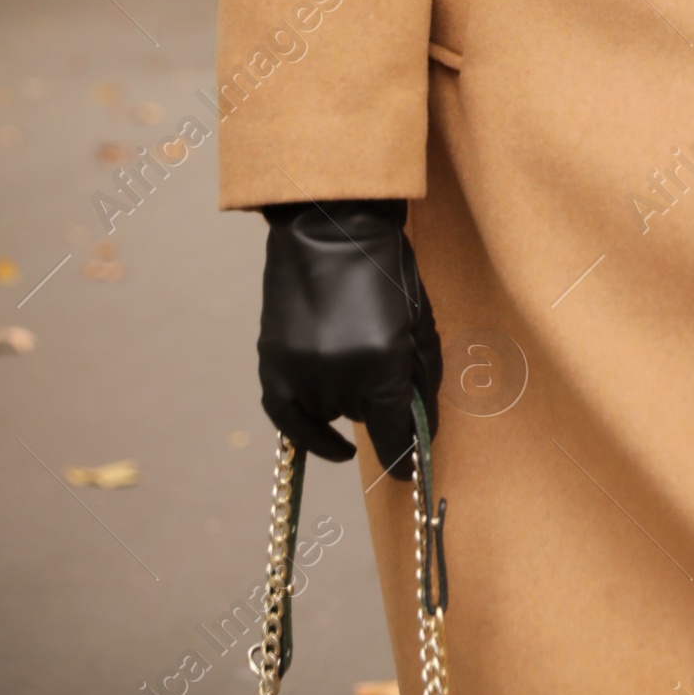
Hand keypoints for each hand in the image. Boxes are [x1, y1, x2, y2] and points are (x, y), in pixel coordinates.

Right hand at [258, 199, 440, 478]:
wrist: (329, 223)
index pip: (394, 436)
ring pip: (326, 413)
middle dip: (378, 402)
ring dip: (343, 402)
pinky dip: (304, 429)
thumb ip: (422, 382)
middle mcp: (336, 376)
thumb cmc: (386, 267)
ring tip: (355, 363)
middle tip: (385, 367)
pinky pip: (285, 414)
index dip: (406, 457)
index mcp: (381, 364)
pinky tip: (322, 436)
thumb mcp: (419, 322)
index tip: (410, 471)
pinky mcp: (271, 362)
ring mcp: (298, 370)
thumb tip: (420, 431)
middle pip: (363, 419)